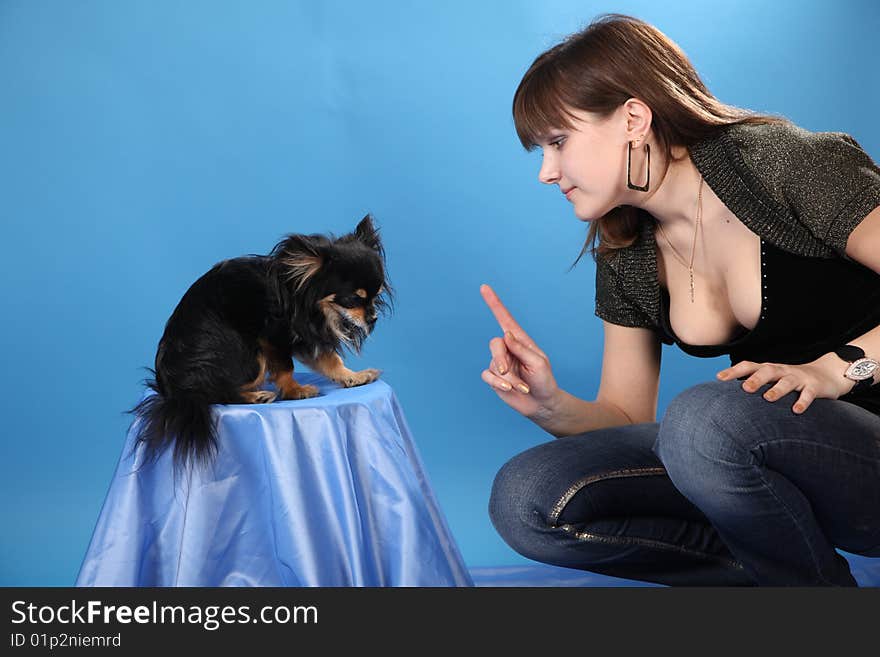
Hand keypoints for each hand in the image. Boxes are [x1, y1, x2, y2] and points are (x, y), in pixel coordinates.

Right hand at [480, 283, 560, 418]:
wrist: (542, 404)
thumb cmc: (545, 381)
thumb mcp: (538, 363)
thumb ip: (521, 348)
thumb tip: (505, 334)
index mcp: (520, 341)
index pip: (505, 319)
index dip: (494, 303)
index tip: (484, 287)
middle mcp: (508, 349)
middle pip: (494, 344)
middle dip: (499, 358)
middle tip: (505, 370)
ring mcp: (500, 363)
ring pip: (491, 363)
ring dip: (506, 377)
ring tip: (521, 386)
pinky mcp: (494, 378)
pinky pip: (487, 376)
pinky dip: (498, 383)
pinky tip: (510, 389)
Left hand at [716, 352, 855, 413]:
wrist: (827, 373)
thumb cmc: (790, 380)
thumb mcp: (772, 380)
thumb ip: (754, 385)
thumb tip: (726, 397)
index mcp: (769, 369)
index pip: (749, 366)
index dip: (734, 371)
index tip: (719, 378)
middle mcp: (782, 371)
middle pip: (767, 371)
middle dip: (756, 379)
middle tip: (745, 388)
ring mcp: (799, 378)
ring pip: (787, 382)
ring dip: (777, 389)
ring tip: (768, 398)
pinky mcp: (815, 386)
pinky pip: (808, 394)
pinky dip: (803, 401)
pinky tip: (796, 410)